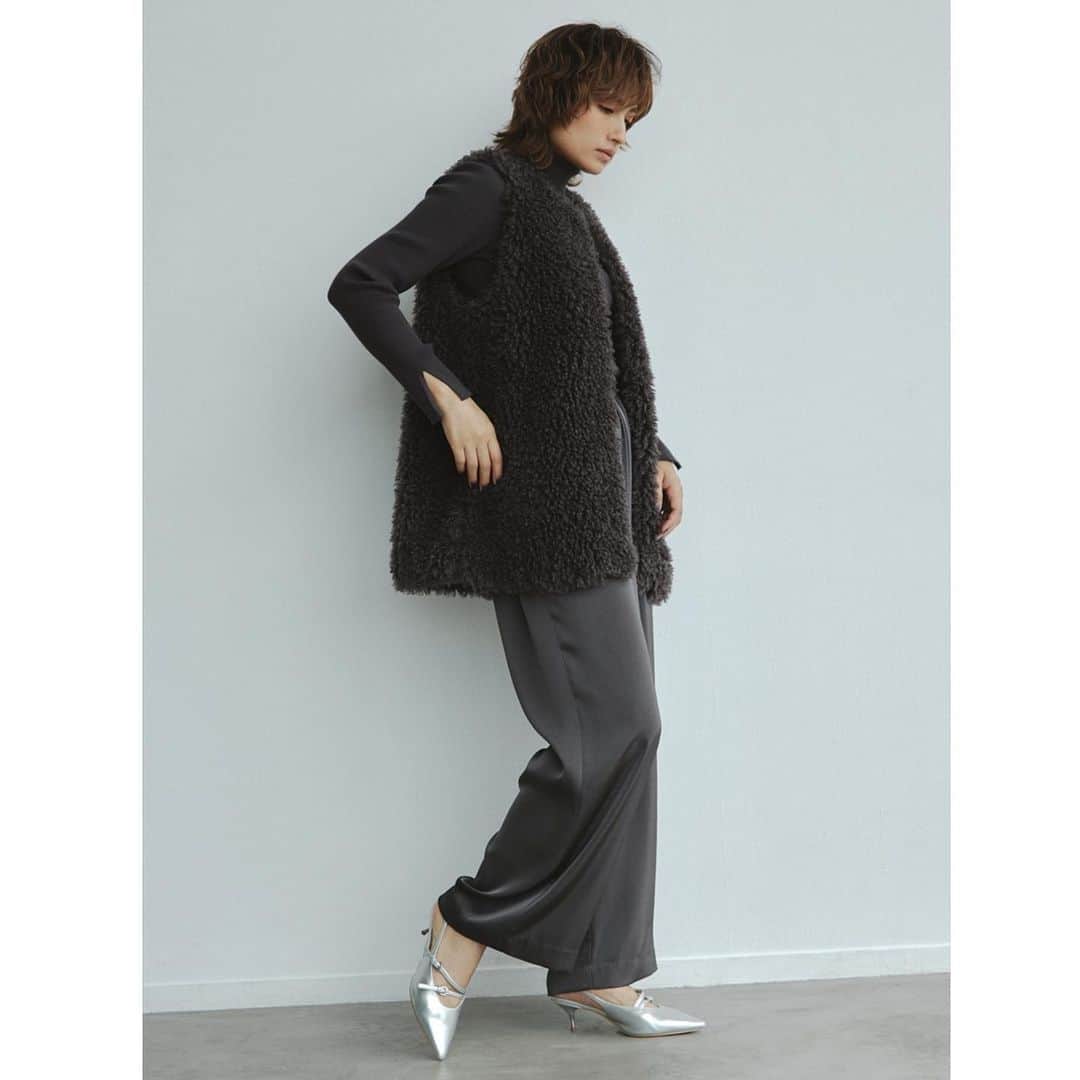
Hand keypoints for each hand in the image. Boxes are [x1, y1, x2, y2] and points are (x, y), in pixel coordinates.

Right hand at [422, 371, 502, 487]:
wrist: (454, 403)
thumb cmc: (470, 412)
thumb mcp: (486, 423)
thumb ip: (490, 438)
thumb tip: (492, 455)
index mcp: (490, 434)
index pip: (497, 457)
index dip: (497, 470)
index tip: (496, 478)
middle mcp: (480, 439)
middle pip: (486, 463)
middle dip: (486, 477)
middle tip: (485, 485)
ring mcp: (468, 442)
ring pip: (474, 465)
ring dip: (474, 476)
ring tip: (474, 483)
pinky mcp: (456, 443)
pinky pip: (461, 460)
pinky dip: (462, 468)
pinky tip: (462, 472)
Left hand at [655, 460, 681, 537]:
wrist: (653, 454)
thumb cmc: (655, 462)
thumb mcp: (654, 476)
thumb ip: (656, 493)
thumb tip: (656, 509)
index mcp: (676, 489)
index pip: (676, 512)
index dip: (669, 524)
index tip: (659, 532)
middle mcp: (676, 494)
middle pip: (675, 516)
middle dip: (666, 528)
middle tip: (654, 536)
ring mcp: (671, 496)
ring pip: (671, 515)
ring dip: (663, 525)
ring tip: (652, 533)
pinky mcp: (665, 496)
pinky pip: (665, 511)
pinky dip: (660, 519)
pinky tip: (652, 523)